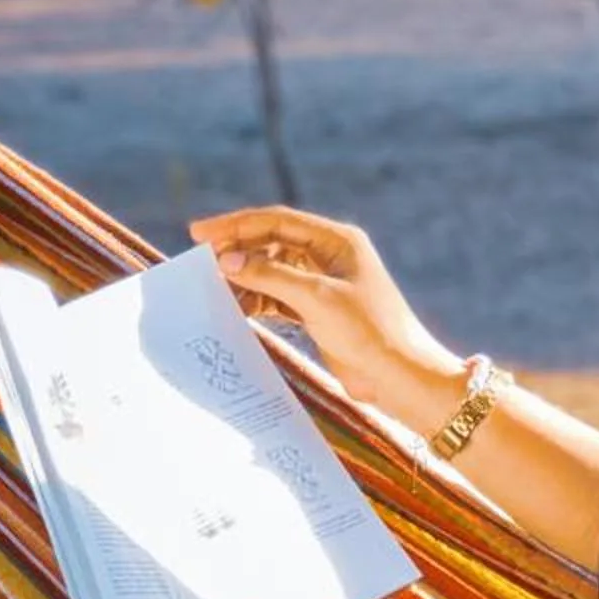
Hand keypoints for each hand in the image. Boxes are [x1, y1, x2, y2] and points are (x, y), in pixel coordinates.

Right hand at [189, 204, 462, 426]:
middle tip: (200, 262)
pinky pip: (278, 297)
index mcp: (337, 241)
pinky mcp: (318, 311)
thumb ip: (271, 275)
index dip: (236, 225)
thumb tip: (227, 260)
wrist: (398, 376)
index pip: (277, 221)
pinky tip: (236, 309)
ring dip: (244, 279)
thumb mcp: (317, 298)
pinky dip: (257, 301)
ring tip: (214, 290)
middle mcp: (329, 256)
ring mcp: (323, 284)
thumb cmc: (369, 331)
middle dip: (236, 252)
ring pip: (272, 271)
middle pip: (271, 243)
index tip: (201, 233)